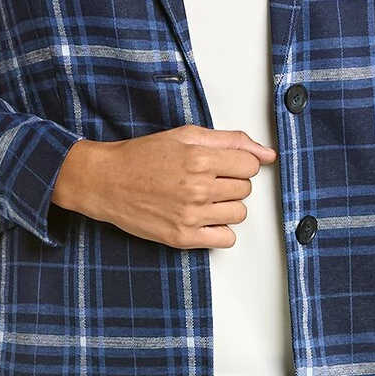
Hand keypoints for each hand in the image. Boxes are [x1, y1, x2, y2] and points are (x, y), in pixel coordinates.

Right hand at [50, 124, 277, 247]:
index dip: (239, 164)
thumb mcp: (186, 135)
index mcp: (200, 159)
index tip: (224, 165)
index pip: (251, 166)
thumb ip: (230, 141)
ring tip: (204, 198)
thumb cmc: (142, 156)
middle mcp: (198, 188)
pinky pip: (226, 240)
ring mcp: (191, 215)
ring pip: (239, 214)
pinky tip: (203, 218)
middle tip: (207, 179)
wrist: (106, 181)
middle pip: (245, 190)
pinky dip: (220, 230)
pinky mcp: (182, 237)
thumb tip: (267, 154)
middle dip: (231, 183)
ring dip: (227, 206)